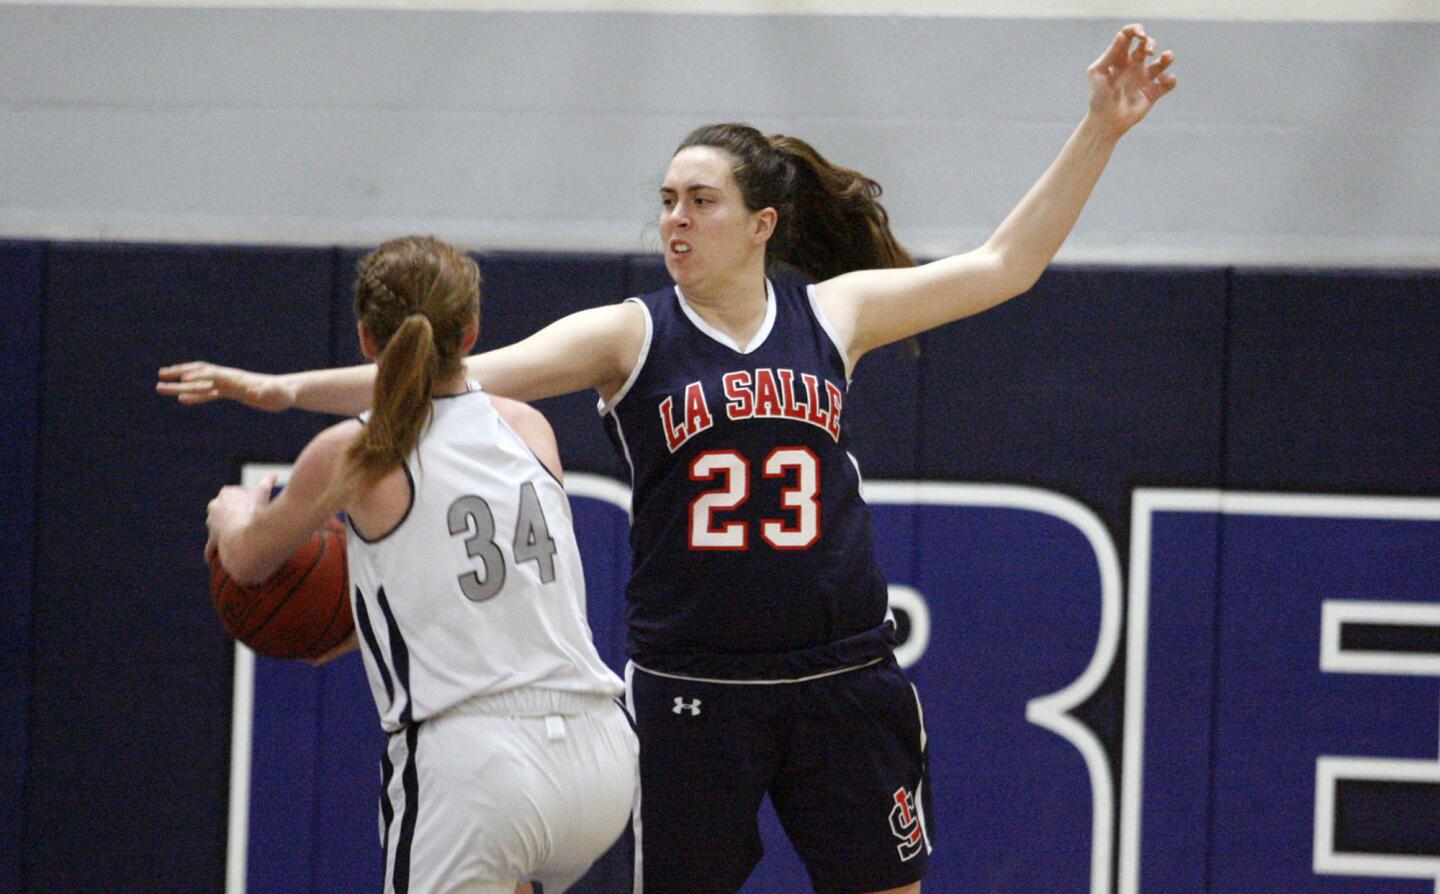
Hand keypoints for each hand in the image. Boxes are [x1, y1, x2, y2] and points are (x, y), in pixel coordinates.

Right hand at [157, 361, 294, 410]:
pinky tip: (181, 400)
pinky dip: (194, 396)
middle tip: (160, 377)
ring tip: (160, 386)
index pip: (215, 376)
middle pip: (201, 374)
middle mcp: (230, 379)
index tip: (182, 380)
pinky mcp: (231, 392)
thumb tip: (258, 392)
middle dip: (180, 375)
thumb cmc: (285, 394)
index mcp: (238, 379)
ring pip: (200, 383)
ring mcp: (229, 385)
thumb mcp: (278, 395)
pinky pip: (208, 393)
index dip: (200, 377)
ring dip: (180, 384)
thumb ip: (268, 392)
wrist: (289, 391)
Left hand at [205, 473, 276, 563]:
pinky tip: (217, 559)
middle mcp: (215, 506)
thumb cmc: (256, 514)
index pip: (237, 496)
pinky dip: (215, 552)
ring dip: (226, 532)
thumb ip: (267, 482)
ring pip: (218, 526)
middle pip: (227, 510)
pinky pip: (212, 547)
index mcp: (226, 493)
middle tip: (251, 522)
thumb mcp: (263, 495)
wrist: (246, 537)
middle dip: (235, 515)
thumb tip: (274, 474)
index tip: (258, 508)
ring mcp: (212, 523)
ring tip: (241, 538)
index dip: (249, 502)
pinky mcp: (213, 540)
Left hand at [1086, 24, 1176, 135]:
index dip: (1136, 30)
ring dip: (1168, 56)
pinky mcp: (1153, 93)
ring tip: (1166, 57)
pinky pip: (1168, 83)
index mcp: (1119, 59)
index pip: (1129, 37)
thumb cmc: (1097, 97)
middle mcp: (1133, 66)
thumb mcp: (1098, 73)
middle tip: (1148, 51)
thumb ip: (1110, 54)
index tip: (1140, 34)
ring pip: (1162, 62)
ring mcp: (1144, 79)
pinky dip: (1170, 80)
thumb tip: (1122, 34)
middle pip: (1147, 44)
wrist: (1105, 121)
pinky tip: (1162, 80)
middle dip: (1150, 43)